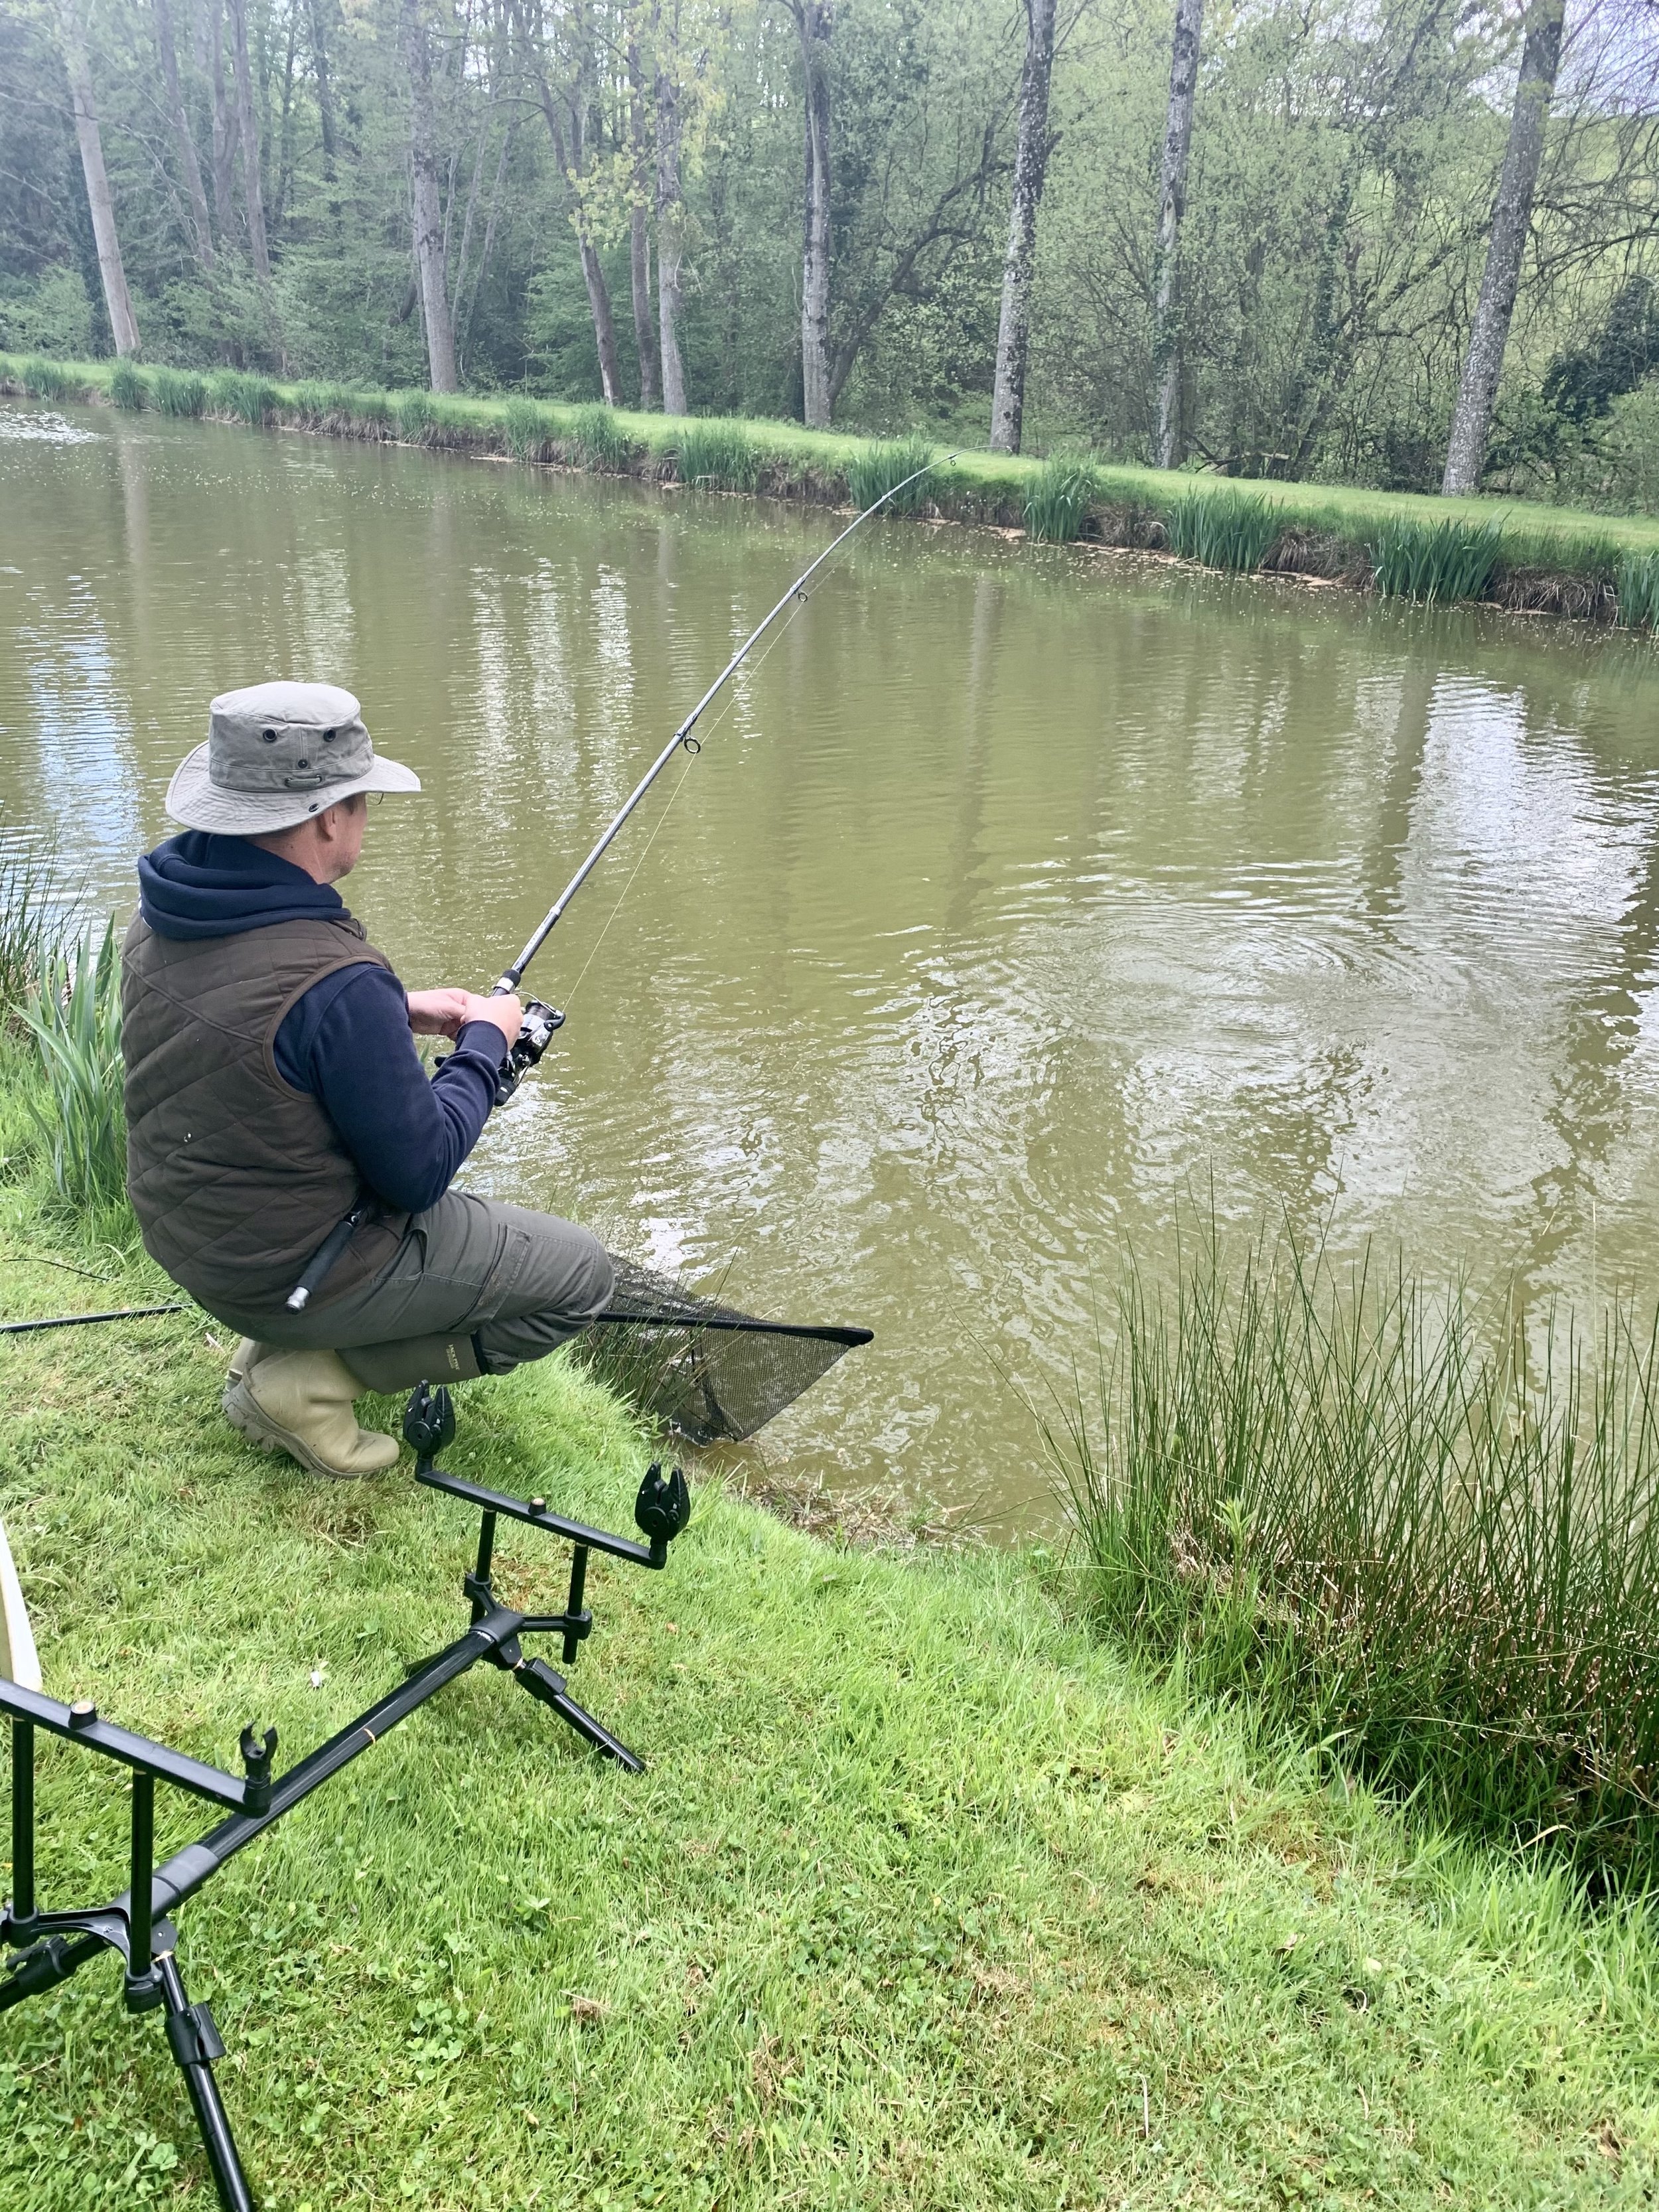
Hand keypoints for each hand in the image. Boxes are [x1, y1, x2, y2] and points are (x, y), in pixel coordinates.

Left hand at [407, 989, 522, 1047]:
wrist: (407, 1015)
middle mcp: (460, 1008)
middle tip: (477, 1036)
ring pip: (467, 1029)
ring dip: (468, 1035)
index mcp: (463, 998)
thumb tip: (478, 1019)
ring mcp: (454, 1019)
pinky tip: (463, 1043)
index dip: (482, 1017)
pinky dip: (461, 1040)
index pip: (478, 1008)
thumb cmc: (426, 1005)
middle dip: (475, 1028)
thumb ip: (464, 1013)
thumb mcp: (448, 1007)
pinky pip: (459, 1035)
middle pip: (474, 1020)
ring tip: (470, 1040)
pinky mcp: (448, 1029)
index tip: (484, 1027)